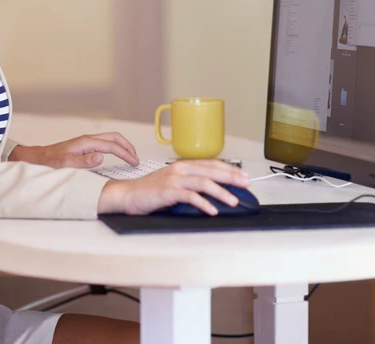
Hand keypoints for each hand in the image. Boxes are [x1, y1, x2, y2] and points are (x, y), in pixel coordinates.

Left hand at [8, 133, 138, 168]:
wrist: (37, 158)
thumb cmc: (49, 162)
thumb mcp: (65, 164)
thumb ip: (84, 162)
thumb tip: (101, 157)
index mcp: (86, 142)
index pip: (111, 146)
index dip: (125, 154)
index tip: (134, 162)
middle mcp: (88, 139)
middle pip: (114, 137)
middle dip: (128, 146)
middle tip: (136, 158)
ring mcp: (86, 142)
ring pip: (110, 139)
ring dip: (122, 146)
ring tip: (130, 156)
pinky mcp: (85, 146)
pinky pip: (105, 143)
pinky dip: (115, 147)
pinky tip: (116, 155)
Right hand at [96, 159, 251, 215]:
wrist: (128, 195)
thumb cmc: (151, 191)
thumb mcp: (174, 183)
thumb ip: (191, 184)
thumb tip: (213, 192)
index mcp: (183, 165)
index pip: (212, 164)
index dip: (230, 169)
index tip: (244, 176)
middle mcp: (180, 169)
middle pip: (212, 170)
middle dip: (232, 177)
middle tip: (246, 184)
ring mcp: (174, 179)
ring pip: (204, 182)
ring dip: (221, 192)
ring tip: (233, 201)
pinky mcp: (168, 191)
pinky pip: (190, 196)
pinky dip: (203, 203)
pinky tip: (212, 210)